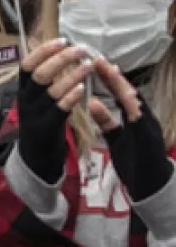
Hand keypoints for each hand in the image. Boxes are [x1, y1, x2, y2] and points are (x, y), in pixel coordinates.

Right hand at [15, 38, 90, 182]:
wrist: (34, 155)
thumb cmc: (40, 120)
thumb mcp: (35, 99)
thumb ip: (44, 80)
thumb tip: (58, 53)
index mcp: (22, 89)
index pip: (27, 64)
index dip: (43, 50)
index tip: (62, 40)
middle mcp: (25, 99)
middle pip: (39, 74)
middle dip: (60, 59)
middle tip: (81, 50)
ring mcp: (34, 114)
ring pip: (50, 90)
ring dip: (71, 75)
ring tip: (88, 65)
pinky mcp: (46, 128)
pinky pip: (58, 109)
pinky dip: (69, 97)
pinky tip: (81, 88)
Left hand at [88, 58, 172, 201]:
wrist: (153, 187)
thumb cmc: (135, 160)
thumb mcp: (116, 137)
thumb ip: (106, 120)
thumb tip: (93, 102)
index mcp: (135, 118)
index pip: (121, 94)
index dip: (110, 78)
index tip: (95, 63)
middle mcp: (144, 119)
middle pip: (129, 93)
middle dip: (114, 76)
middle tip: (98, 59)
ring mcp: (149, 128)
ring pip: (137, 103)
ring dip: (123, 86)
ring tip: (110, 71)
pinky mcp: (150, 139)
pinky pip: (142, 122)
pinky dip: (132, 109)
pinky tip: (124, 99)